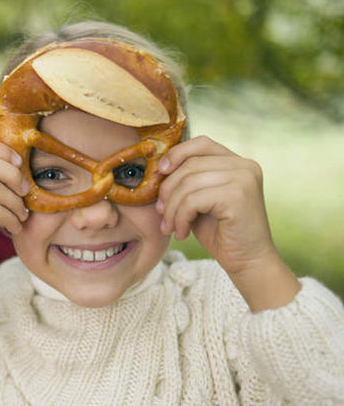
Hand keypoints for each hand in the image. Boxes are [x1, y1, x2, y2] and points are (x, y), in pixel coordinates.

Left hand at [157, 135, 298, 309]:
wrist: (248, 262)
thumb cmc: (221, 232)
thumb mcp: (201, 200)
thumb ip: (188, 180)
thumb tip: (158, 168)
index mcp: (238, 162)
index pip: (201, 143)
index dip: (177, 154)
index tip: (160, 172)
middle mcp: (245, 166)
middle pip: (190, 165)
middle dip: (168, 190)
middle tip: (160, 213)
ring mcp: (244, 178)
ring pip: (188, 184)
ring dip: (171, 209)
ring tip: (170, 227)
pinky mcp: (238, 196)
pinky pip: (193, 200)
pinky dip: (180, 218)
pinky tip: (182, 233)